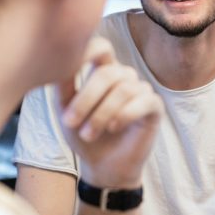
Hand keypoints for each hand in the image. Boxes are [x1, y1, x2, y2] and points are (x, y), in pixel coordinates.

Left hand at [57, 37, 162, 187]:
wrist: (102, 167)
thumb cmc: (83, 135)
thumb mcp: (65, 109)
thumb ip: (63, 84)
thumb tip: (60, 61)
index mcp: (103, 71)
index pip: (101, 47)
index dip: (88, 51)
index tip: (68, 66)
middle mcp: (124, 77)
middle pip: (108, 73)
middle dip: (86, 99)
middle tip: (70, 122)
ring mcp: (141, 90)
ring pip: (123, 89)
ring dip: (102, 114)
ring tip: (88, 134)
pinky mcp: (155, 107)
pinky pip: (144, 101)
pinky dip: (125, 114)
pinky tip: (113, 128)